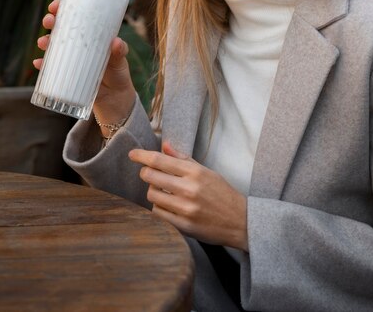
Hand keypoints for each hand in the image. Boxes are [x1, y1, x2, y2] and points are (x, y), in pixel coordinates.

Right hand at [33, 0, 135, 121]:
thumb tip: (117, 42)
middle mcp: (78, 44)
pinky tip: (39, 63)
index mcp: (91, 35)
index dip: (64, 8)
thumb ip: (120, 52)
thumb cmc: (118, 74)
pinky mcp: (65, 74)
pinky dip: (43, 65)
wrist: (114, 100)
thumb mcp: (120, 61)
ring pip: (53, 45)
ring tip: (43, 42)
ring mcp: (71, 59)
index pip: (76, 16)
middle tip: (49, 21)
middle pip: (60, 27)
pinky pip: (50, 67)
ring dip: (44, 41)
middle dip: (51, 21)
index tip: (56, 5)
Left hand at [129, 141, 247, 250]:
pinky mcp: (184, 226)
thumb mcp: (205, 171)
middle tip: (149, 174)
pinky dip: (158, 208)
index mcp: (194, 172)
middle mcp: (189, 189)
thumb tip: (165, 146)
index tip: (132, 154)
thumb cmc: (222, 193)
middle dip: (146, 173)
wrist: (240, 221)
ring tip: (163, 192)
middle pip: (151, 177)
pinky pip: (158, 214)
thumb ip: (183, 159)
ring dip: (153, 192)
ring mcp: (185, 209)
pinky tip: (167, 206)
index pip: (160, 160)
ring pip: (152, 196)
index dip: (142, 155)